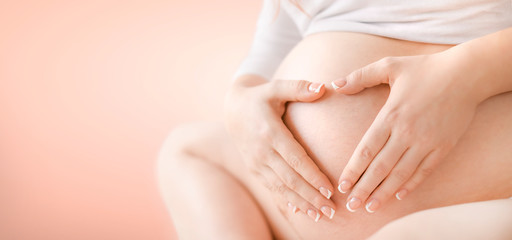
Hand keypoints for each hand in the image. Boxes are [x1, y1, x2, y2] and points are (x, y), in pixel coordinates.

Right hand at [224, 75, 335, 220]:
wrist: (232, 109)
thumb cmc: (260, 97)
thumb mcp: (276, 87)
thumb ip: (299, 88)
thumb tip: (323, 88)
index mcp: (270, 132)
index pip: (295, 159)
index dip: (313, 176)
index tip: (330, 189)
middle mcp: (261, 151)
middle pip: (290, 179)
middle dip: (311, 196)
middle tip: (332, 210)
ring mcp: (256, 163)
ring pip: (281, 188)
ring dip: (302, 203)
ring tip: (321, 215)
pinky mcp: (254, 169)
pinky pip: (272, 188)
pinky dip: (286, 201)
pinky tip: (301, 211)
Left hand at [331, 54, 478, 212]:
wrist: (467, 74)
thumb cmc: (424, 68)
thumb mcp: (389, 66)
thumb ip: (360, 76)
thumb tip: (334, 84)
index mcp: (390, 115)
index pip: (366, 150)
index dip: (353, 170)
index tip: (342, 185)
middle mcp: (406, 132)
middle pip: (380, 167)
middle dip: (364, 188)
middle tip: (351, 205)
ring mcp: (426, 141)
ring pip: (401, 174)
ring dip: (384, 193)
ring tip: (370, 207)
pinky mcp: (443, 147)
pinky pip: (424, 171)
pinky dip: (411, 185)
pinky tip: (398, 196)